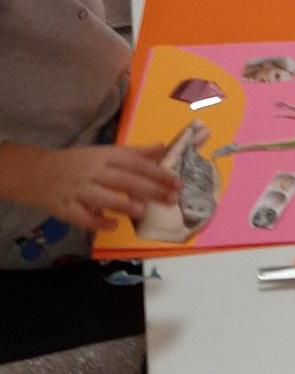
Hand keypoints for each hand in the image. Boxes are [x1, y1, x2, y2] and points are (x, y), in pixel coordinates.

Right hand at [10, 142, 178, 233]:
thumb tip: (163, 147)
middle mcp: (93, 172)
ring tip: (141, 211)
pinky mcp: (67, 208)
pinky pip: (82, 217)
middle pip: (124, 179)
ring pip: (102, 197)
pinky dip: (97, 222)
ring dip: (122, 203)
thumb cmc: (80, 163)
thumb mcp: (106, 152)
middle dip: (149, 189)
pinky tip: (112, 226)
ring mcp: (80, 190)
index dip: (156, 172)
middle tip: (171, 198)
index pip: (135, 163)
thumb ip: (135, 153)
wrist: (39, 172)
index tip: (177, 181)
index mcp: (105, 156)